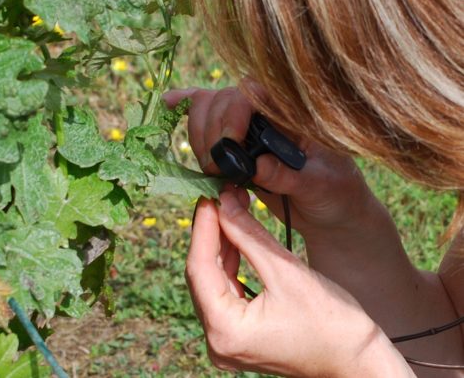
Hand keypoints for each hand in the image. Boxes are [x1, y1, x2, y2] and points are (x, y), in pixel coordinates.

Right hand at [163, 87, 377, 238]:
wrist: (330, 211)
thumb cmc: (337, 192)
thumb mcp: (321, 184)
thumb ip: (290, 175)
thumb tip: (257, 166)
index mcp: (291, 114)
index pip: (253, 93)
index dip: (233, 114)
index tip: (230, 146)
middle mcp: (266, 115)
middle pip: (221, 100)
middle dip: (210, 133)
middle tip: (218, 169)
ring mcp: (248, 131)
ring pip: (207, 112)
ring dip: (198, 139)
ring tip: (211, 170)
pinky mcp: (235, 149)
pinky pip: (207, 126)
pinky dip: (187, 114)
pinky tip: (170, 104)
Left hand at [186, 187, 413, 376]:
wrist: (356, 360)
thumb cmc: (331, 323)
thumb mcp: (287, 271)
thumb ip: (249, 235)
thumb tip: (224, 201)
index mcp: (226, 331)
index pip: (199, 268)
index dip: (203, 227)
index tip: (209, 195)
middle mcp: (218, 341)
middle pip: (202, 275)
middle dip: (212, 233)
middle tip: (221, 197)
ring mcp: (226, 340)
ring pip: (212, 281)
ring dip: (221, 245)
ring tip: (230, 210)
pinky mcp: (238, 334)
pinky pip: (225, 291)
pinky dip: (230, 264)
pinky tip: (236, 238)